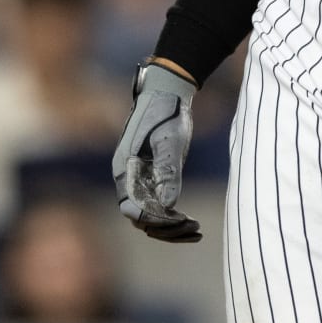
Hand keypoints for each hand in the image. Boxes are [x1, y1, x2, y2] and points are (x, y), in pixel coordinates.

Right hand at [112, 60, 202, 242]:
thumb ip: (167, 171)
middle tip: (194, 228)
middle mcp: (127, 178)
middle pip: (140, 219)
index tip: (180, 220)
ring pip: (149, 218)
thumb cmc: (165, 112)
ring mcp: (138, 180)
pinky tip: (193, 223)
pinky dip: (173, 219)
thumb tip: (168, 205)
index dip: (155, 219)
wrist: (166, 92)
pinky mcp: (151, 179)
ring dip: (170, 228)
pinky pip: (158, 208)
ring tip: (197, 230)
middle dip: (166, 229)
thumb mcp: (170, 140)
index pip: (133, 208)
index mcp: (124, 169)